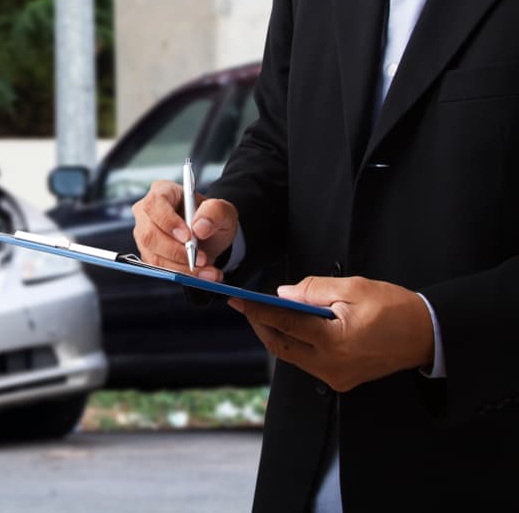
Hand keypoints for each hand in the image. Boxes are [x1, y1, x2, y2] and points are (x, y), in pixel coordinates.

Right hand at [131, 180, 238, 281]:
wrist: (209, 236)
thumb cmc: (211, 218)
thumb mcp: (223, 210)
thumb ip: (215, 212)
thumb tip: (199, 228)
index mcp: (162, 192)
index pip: (155, 204)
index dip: (168, 222)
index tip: (188, 237)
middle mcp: (147, 213)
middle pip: (149, 234)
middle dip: (176, 251)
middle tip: (202, 259)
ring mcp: (144, 235)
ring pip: (153, 256)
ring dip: (182, 267)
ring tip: (208, 270)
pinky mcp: (147, 254)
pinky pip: (160, 269)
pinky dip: (182, 274)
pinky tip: (202, 274)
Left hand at [227, 276, 435, 391]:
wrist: (428, 335)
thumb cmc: (396, 309)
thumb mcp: (353, 288)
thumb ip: (312, 290)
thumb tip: (283, 294)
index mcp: (334, 341)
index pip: (284, 323)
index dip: (257, 310)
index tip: (239, 300)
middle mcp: (331, 366)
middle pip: (281, 345)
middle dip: (261, 325)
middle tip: (247, 307)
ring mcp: (336, 376)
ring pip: (292, 355)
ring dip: (276, 335)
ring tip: (265, 314)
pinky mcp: (342, 379)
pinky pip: (308, 362)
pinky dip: (295, 344)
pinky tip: (291, 327)